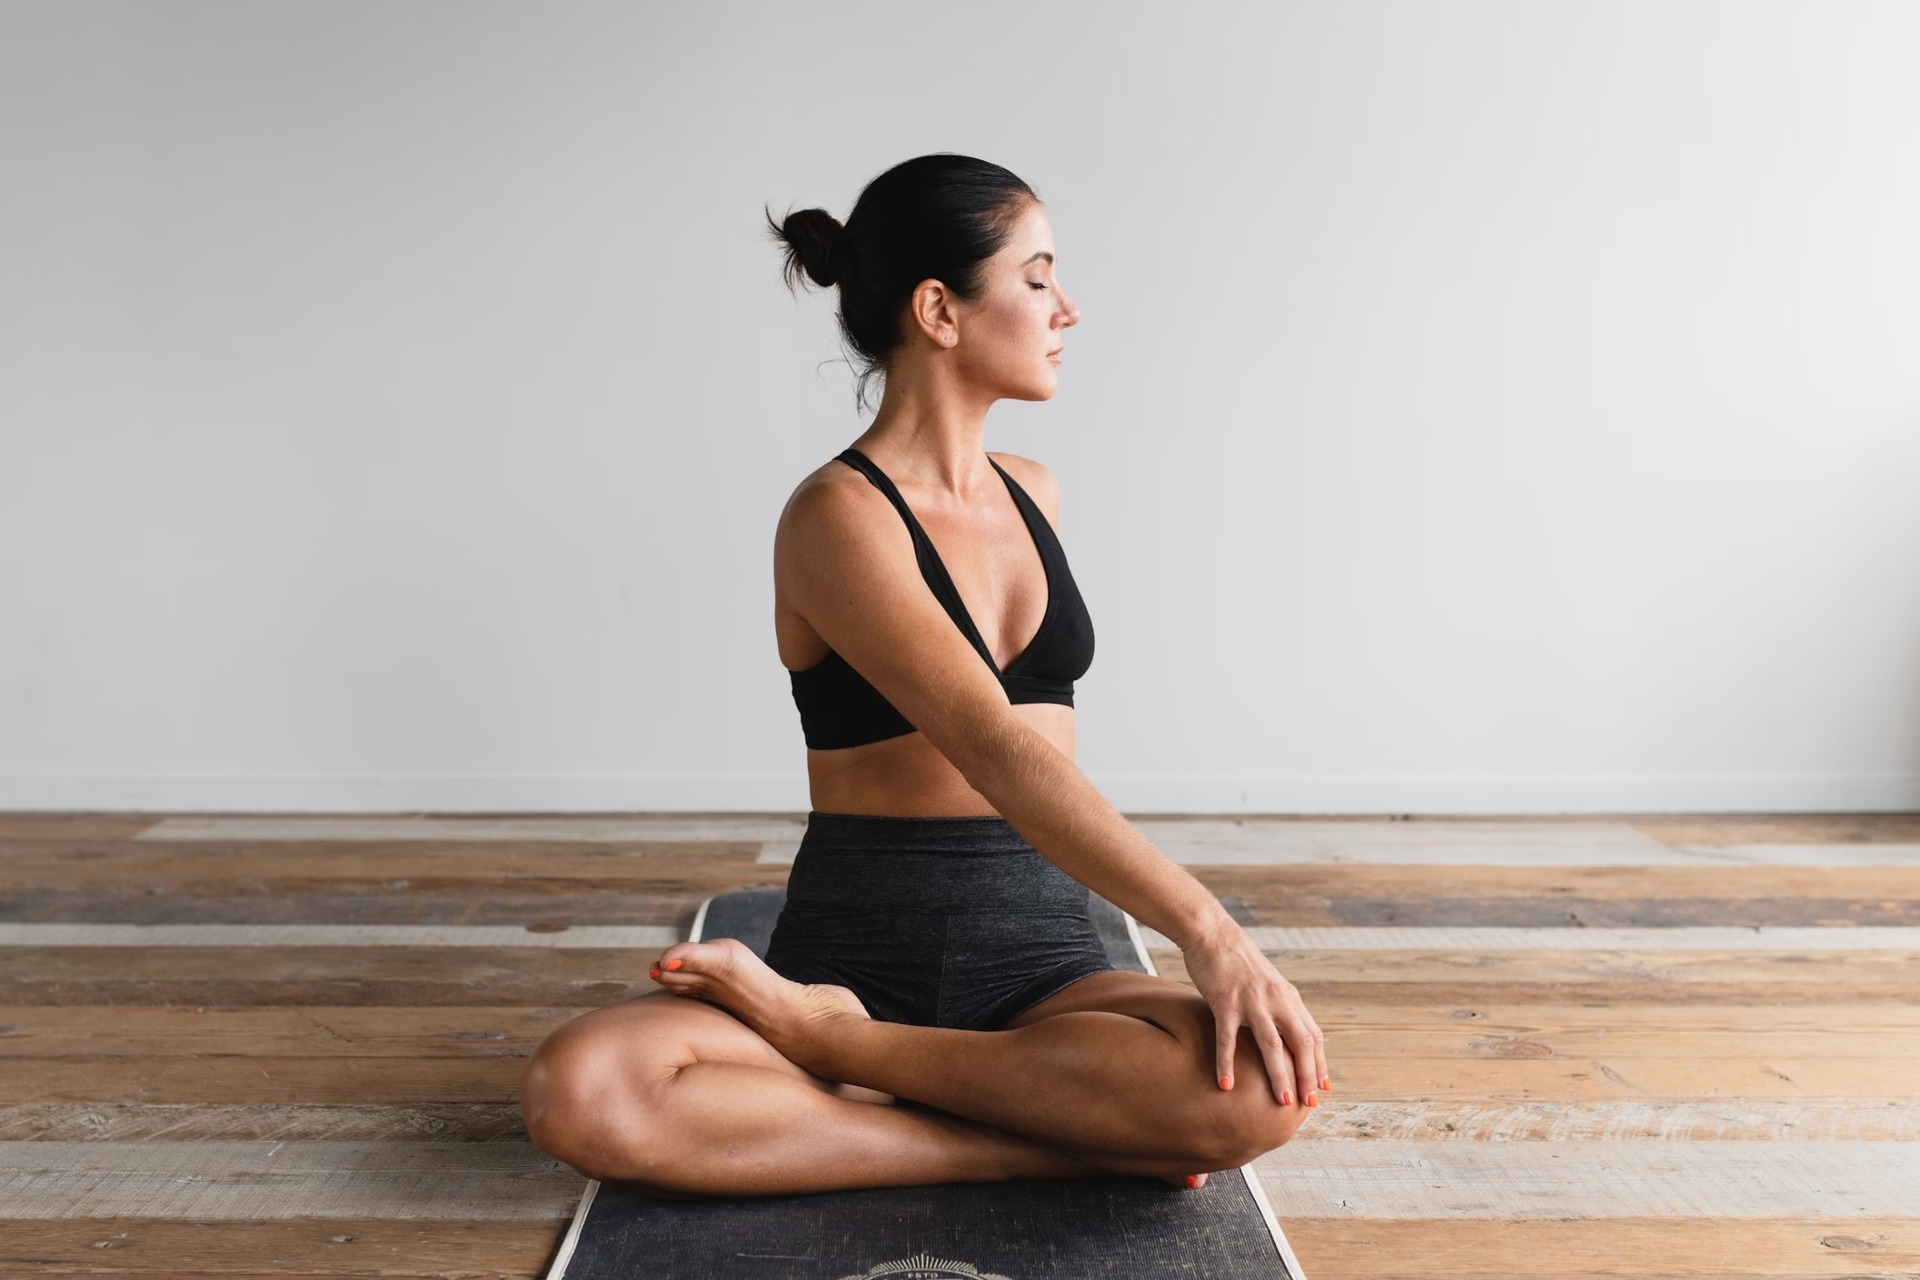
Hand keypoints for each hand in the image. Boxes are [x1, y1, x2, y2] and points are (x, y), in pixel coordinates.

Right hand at [1179, 918, 1328, 1106]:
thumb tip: (1291, 1032)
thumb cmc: (1237, 960)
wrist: (1212, 932)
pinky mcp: (1225, 1002)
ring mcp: (1251, 1001)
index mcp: (1288, 997)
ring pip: (1271, 1044)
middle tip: (1308, 1104)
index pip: (1312, 1036)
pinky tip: (1226, 1085)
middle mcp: (1276, 1000)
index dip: (1319, 1064)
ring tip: (1282, 1101)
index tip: (1323, 1089)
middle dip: (1308, 1076)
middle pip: (1300, 1043)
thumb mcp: (1268, 982)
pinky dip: (1227, 1063)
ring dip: (1279, 1075)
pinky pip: (1227, 1038)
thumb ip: (1280, 1006)